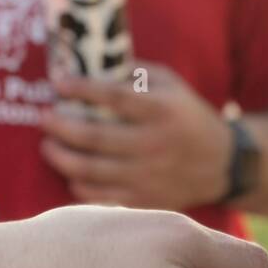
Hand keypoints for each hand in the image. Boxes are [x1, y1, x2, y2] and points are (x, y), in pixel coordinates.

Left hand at [41, 62, 232, 209]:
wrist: (223, 165)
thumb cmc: (189, 118)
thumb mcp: (171, 85)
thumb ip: (135, 74)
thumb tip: (90, 68)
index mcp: (162, 112)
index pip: (114, 97)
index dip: (81, 89)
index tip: (59, 83)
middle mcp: (155, 145)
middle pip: (96, 138)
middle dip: (62, 127)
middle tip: (45, 119)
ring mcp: (151, 176)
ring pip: (94, 171)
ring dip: (63, 159)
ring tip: (49, 148)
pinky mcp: (148, 200)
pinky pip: (105, 197)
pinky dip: (83, 188)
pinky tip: (73, 176)